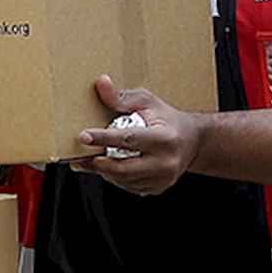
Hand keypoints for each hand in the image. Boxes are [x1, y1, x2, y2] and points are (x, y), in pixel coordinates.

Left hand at [70, 76, 212, 195]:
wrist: (192, 141)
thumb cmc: (166, 118)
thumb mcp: (147, 101)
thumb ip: (122, 96)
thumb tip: (101, 83)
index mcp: (165, 138)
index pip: (129, 139)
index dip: (104, 138)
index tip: (83, 136)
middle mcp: (166, 162)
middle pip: (123, 168)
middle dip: (98, 162)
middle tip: (80, 154)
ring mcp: (163, 179)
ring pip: (123, 180)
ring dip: (104, 170)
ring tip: (92, 157)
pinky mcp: (157, 188)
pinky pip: (128, 186)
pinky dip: (114, 176)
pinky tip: (108, 164)